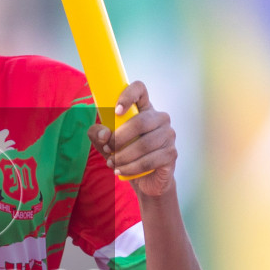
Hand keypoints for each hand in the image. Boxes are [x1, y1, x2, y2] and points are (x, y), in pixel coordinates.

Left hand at [90, 81, 176, 197]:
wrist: (145, 180)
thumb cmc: (125, 155)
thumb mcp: (105, 144)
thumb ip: (97, 134)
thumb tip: (104, 134)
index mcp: (143, 108)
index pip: (139, 89)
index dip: (128, 96)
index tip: (116, 111)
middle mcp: (160, 118)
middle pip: (140, 122)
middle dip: (119, 138)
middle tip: (108, 149)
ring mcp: (169, 135)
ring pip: (145, 144)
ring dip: (124, 156)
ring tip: (112, 163)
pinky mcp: (171, 153)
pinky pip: (150, 160)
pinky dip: (132, 167)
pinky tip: (121, 170)